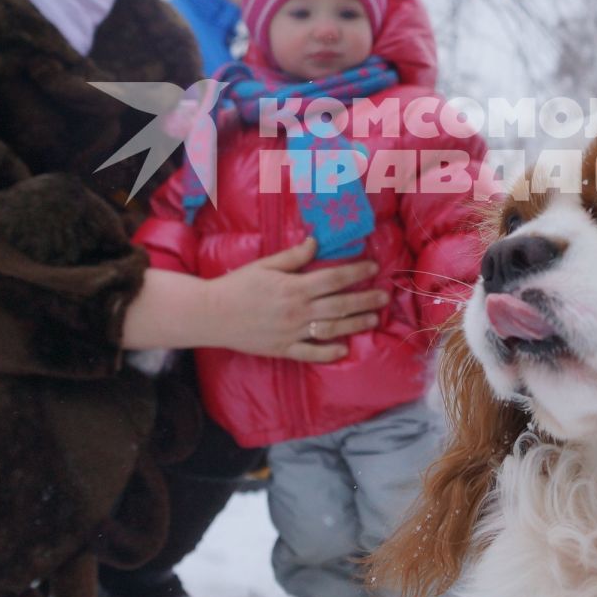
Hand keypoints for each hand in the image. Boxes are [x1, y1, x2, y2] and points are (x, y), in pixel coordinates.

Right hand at [211, 237, 390, 362]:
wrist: (212, 315)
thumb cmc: (237, 286)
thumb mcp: (264, 265)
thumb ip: (293, 256)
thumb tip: (316, 242)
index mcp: (294, 287)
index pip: (334, 278)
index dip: (356, 272)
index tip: (373, 267)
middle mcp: (297, 311)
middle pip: (340, 304)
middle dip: (366, 299)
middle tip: (385, 295)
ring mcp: (292, 332)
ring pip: (332, 329)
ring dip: (355, 324)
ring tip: (374, 319)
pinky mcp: (283, 349)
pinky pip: (311, 353)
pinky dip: (329, 353)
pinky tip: (344, 349)